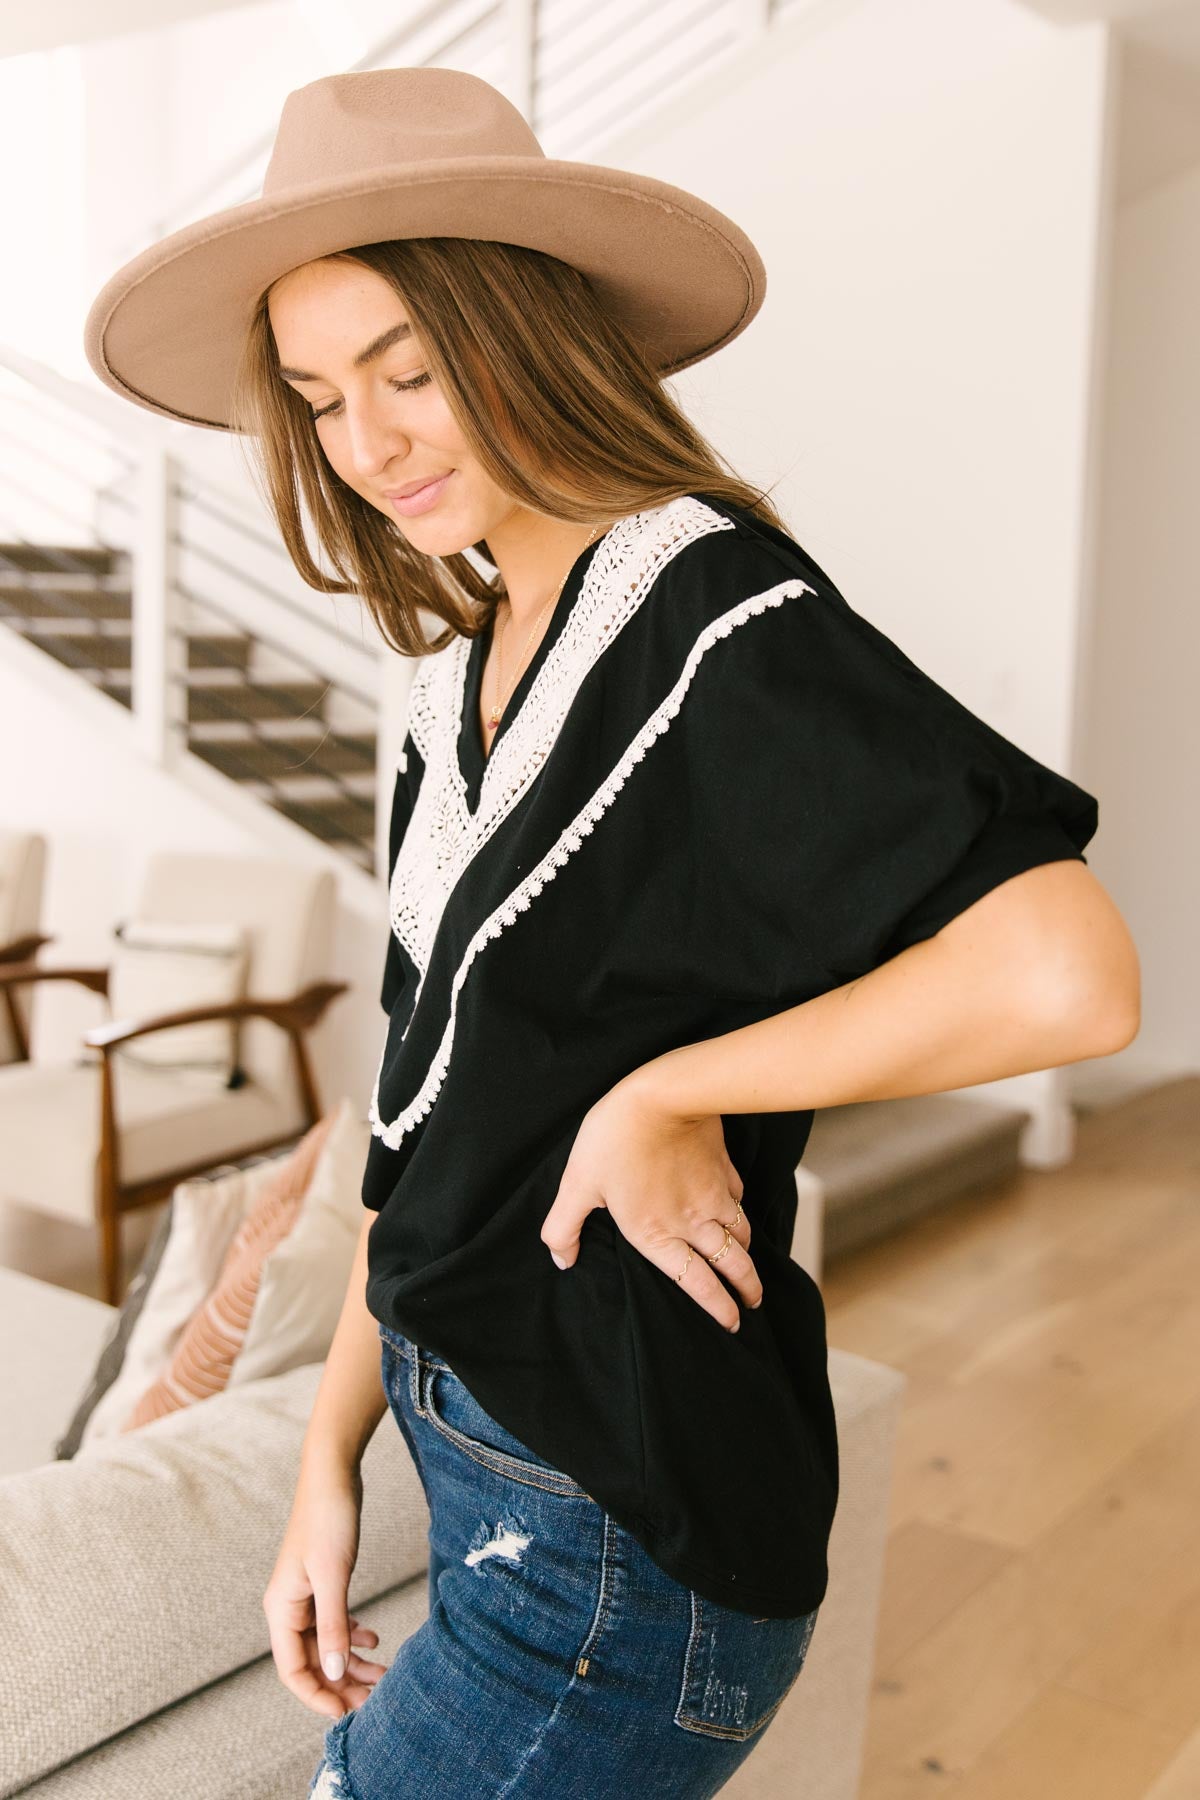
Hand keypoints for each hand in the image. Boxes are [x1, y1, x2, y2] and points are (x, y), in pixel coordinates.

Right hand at [263, 1458, 388, 1718]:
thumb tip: (335, 1674)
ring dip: (352, 1663)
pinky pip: (333, 1623)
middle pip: (311, 1662)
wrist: (332, 1476)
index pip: (292, 1671)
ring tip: (383, 1675)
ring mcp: (305, 1596)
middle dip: (340, 1684)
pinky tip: (374, 1639)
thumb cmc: (328, 1520)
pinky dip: (353, 1635)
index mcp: (281, 1609)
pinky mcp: (322, 1583)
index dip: (318, 1696)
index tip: (348, 1714)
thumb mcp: (333, 1576)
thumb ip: (333, 1626)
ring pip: (326, 1645)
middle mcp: (288, 1608)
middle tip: (375, 1702)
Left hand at [540, 1074, 761, 1332]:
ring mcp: (713, 1194)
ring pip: (740, 1234)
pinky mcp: (723, 1167)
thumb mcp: (577, 1184)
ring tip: (750, 1266)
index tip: (731, 1323)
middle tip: (753, 1303)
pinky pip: (739, 1197)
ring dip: (747, 1255)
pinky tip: (738, 1211)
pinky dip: (741, 1212)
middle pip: (730, 1264)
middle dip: (746, 1288)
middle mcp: (692, 1221)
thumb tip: (562, 1260)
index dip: (717, 1307)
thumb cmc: (615, 1138)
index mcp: (656, 1234)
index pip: (695, 1282)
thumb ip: (564, 1228)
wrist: (663, 1093)